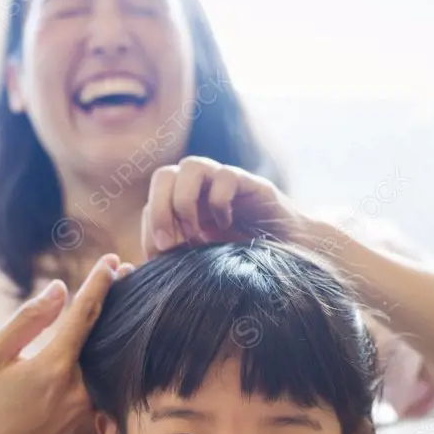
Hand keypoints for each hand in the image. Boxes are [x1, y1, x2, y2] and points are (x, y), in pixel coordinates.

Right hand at [0, 254, 132, 433]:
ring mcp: (94, 409)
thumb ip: (28, 319)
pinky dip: (116, 367)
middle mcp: (81, 388)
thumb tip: (60, 289)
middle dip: (119, 301)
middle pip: (108, 335)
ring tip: (128, 305)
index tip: (113, 262)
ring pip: (113, 362)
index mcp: (55, 366)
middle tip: (128, 272)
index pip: (86, 314)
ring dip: (120, 333)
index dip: (101, 283)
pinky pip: (112, 388)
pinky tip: (120, 348)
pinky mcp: (99, 425)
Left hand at [141, 156, 313, 257]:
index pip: (151, 202)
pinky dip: (220, 201)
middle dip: (160, 210)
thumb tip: (142, 267)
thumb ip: (176, 262)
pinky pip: (226, 175)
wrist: (291, 258)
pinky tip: (227, 225)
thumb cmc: (245, 264)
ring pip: (190, 165)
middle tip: (170, 243)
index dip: (150, 227)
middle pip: (163, 176)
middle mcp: (202, 191)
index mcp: (184, 209)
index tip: (160, 257)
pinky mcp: (251, 185)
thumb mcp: (202, 266)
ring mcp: (225, 184)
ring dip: (185, 201)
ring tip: (198, 233)